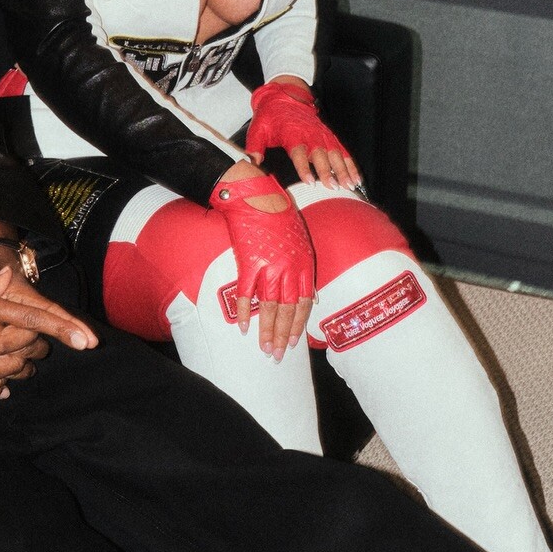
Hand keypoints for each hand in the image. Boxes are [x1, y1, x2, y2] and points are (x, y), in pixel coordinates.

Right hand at [210, 165, 313, 359]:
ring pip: (269, 308)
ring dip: (267, 331)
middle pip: (288, 311)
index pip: (304, 303)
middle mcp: (290, 269)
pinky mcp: (249, 263)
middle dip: (283, 336)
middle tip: (277, 355)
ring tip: (264, 348)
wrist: (256, 196)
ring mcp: (270, 267)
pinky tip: (244, 327)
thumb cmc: (278, 213)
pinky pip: (247, 294)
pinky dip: (244, 312)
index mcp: (304, 264)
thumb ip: (302, 267)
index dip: (299, 325)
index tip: (294, 342)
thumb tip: (307, 293)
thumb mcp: (300, 239)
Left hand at [246, 77, 360, 191]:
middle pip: (322, 155)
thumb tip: (252, 162)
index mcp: (293, 133)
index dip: (304, 167)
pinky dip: (350, 164)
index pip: (300, 152)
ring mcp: (322, 135)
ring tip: (349, 185)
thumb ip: (254, 147)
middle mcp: (311, 134)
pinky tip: (356, 177)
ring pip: (336, 153)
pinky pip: (343, 151)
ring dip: (344, 169)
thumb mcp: (258, 129)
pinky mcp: (329, 136)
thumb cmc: (272, 115)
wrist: (285, 97)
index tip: (309, 181)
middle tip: (333, 186)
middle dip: (329, 171)